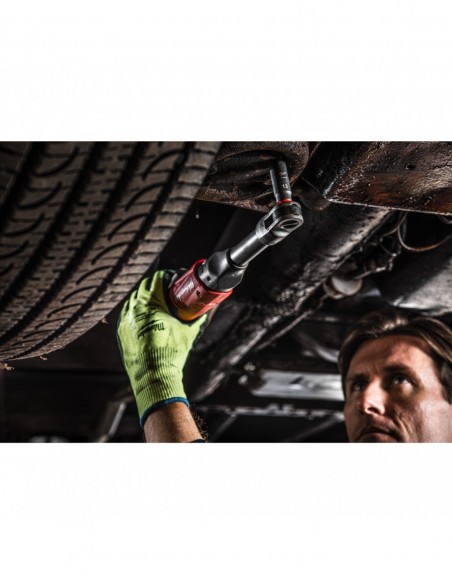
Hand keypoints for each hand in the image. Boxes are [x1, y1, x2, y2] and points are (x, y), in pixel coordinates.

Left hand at [117, 270, 206, 426]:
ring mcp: (125, 320)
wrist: (153, 377)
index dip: (167, 275)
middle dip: (155, 284)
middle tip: (167, 287)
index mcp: (151, 304)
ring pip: (133, 299)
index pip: (157, 279)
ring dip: (144, 296)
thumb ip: (198, 319)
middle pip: (144, 286)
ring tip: (156, 301)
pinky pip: (126, 313)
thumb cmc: (171, 354)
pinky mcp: (121, 331)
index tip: (174, 278)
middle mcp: (135, 309)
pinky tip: (144, 315)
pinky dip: (135, 309)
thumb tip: (207, 311)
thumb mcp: (189, 333)